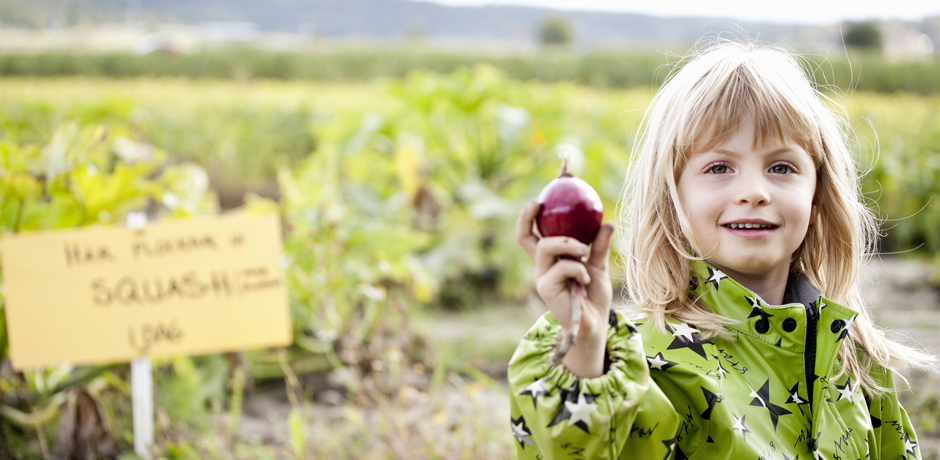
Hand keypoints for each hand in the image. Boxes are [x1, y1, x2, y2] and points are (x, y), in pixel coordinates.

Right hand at [515, 200, 615, 341]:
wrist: (594, 324)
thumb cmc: (593, 296)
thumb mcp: (598, 267)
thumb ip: (599, 246)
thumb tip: (607, 223)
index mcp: (550, 259)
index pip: (531, 235)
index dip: (528, 217)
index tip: (539, 200)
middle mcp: (542, 266)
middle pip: (525, 237)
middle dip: (527, 217)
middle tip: (540, 204)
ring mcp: (542, 277)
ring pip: (546, 247)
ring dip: (568, 243)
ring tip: (585, 250)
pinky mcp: (547, 288)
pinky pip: (563, 266)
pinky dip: (579, 268)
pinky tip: (587, 280)